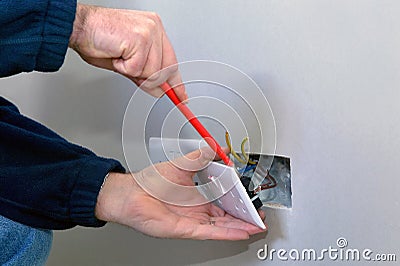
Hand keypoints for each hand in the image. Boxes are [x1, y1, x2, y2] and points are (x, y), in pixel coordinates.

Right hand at [69, 4, 186, 100]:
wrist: (79, 26)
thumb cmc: (99, 39)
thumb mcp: (127, 62)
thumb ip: (145, 75)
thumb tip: (159, 90)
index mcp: (154, 30)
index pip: (172, 61)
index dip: (176, 82)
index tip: (181, 96)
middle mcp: (155, 28)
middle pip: (165, 70)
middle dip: (148, 78)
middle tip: (127, 67)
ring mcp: (149, 32)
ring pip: (152, 72)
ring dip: (132, 71)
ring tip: (119, 56)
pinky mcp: (140, 39)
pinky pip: (138, 69)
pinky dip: (124, 68)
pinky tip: (116, 55)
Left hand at [95, 148, 266, 239]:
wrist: (131, 193)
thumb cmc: (150, 182)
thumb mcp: (181, 164)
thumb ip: (200, 156)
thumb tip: (215, 147)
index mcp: (198, 195)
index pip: (223, 199)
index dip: (238, 199)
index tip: (249, 196)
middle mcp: (197, 209)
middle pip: (227, 216)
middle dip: (244, 216)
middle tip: (258, 214)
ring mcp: (194, 220)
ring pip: (223, 225)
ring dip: (240, 226)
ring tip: (256, 225)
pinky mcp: (188, 229)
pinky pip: (212, 232)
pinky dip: (228, 232)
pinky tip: (241, 232)